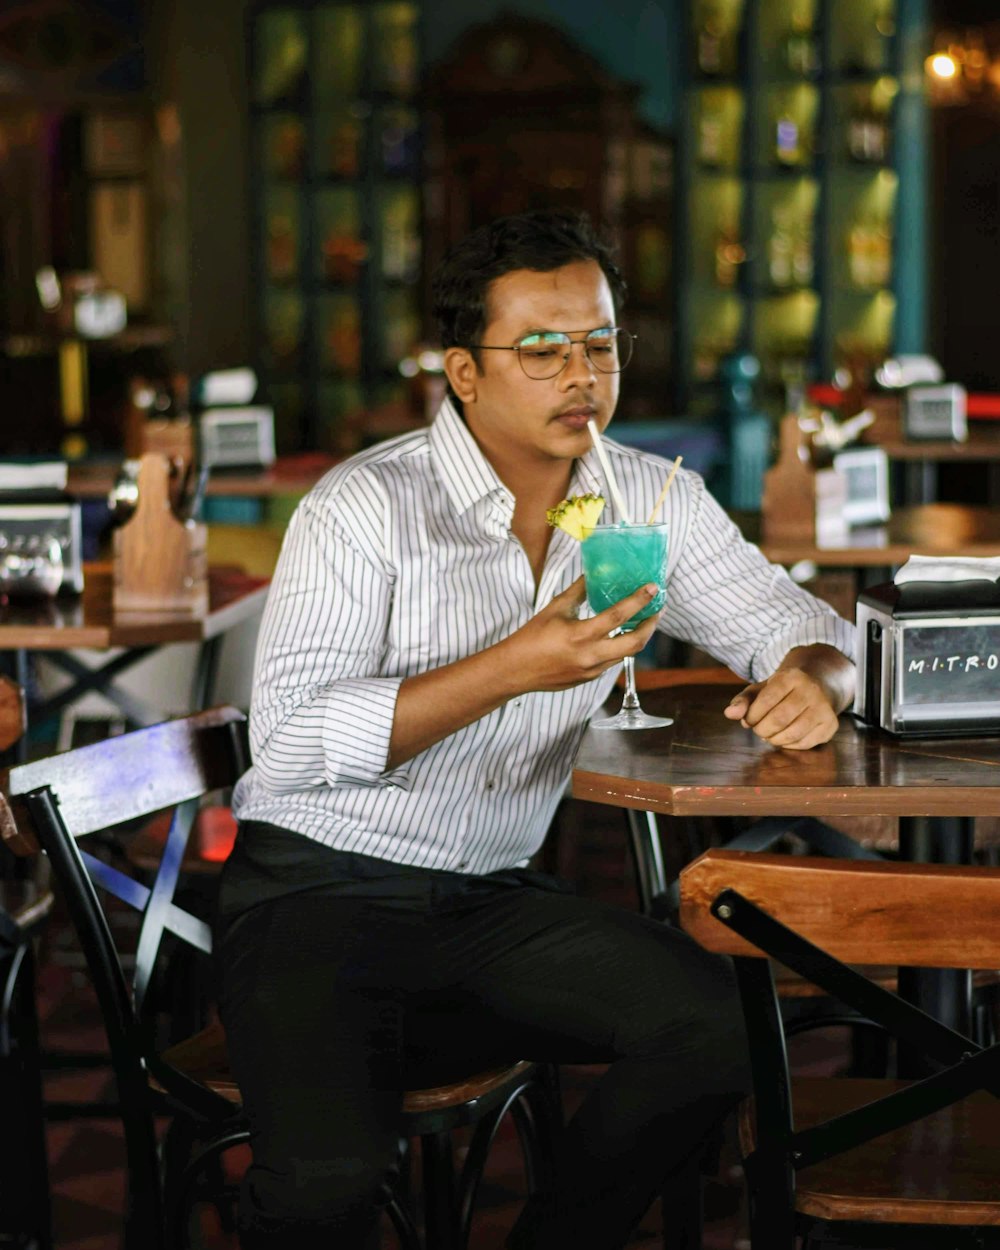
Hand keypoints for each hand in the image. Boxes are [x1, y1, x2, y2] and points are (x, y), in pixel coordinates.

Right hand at [501, 576, 659, 693]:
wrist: (516, 670)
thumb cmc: (532, 637)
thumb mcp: (555, 609)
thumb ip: (578, 592)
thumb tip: (593, 573)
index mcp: (581, 635)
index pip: (618, 616)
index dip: (639, 601)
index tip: (653, 588)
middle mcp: (590, 655)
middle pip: (634, 643)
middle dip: (651, 626)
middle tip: (657, 611)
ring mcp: (592, 670)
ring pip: (626, 654)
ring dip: (638, 637)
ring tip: (643, 622)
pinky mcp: (589, 678)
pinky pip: (612, 661)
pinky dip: (619, 647)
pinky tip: (619, 637)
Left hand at [723, 667, 840, 749]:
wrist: (816, 686)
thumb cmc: (782, 691)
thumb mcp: (760, 690)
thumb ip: (742, 700)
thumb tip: (729, 714)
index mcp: (791, 677)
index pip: (766, 700)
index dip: (753, 716)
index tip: (749, 720)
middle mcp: (811, 690)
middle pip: (779, 719)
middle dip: (762, 730)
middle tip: (758, 730)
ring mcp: (824, 708)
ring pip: (793, 733)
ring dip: (774, 739)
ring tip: (768, 735)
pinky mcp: (830, 725)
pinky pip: (805, 743)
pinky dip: (788, 745)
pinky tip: (783, 737)